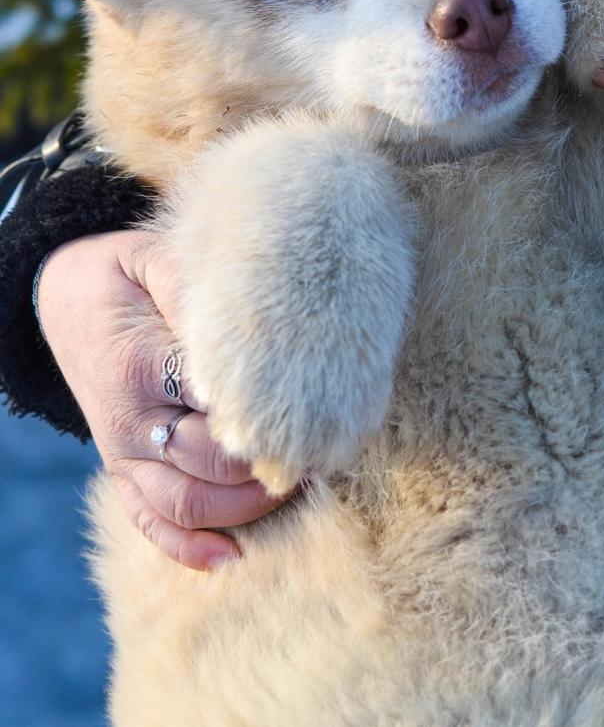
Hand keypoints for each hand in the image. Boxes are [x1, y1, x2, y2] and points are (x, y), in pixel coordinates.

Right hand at [37, 230, 288, 571]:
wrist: (63, 299)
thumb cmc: (124, 275)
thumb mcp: (154, 259)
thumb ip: (194, 291)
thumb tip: (250, 325)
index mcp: (143, 365)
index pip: (219, 407)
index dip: (274, 415)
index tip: (322, 409)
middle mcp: (130, 420)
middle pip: (212, 464)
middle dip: (273, 463)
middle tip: (326, 448)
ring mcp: (123, 453)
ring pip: (189, 505)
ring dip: (248, 507)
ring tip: (301, 485)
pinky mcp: (121, 471)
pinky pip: (150, 525)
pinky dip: (189, 549)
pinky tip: (232, 558)